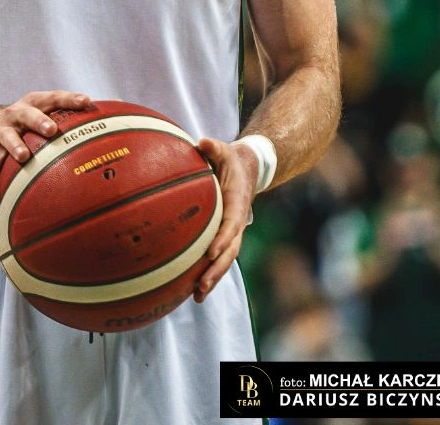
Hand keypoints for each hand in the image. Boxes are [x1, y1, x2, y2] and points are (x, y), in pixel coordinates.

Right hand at [0, 90, 90, 200]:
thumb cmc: (28, 124)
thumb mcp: (46, 113)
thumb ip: (75, 115)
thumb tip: (120, 109)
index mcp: (34, 103)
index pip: (54, 98)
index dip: (69, 99)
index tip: (86, 102)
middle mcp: (16, 114)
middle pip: (27, 114)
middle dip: (39, 121)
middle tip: (52, 130)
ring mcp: (0, 132)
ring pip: (7, 137)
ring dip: (15, 146)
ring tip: (24, 157)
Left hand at [192, 138, 259, 301]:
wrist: (247, 169)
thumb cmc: (230, 159)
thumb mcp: (224, 150)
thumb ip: (214, 147)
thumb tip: (202, 142)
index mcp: (236, 202)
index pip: (231, 224)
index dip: (222, 239)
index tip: (210, 252)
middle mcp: (236, 222)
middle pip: (229, 251)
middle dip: (216, 270)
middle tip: (201, 286)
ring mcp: (232, 232)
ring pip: (225, 260)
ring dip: (213, 278)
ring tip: (196, 296)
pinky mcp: (224, 236)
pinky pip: (217, 257)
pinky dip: (208, 272)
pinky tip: (191, 289)